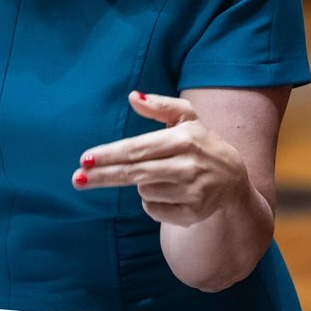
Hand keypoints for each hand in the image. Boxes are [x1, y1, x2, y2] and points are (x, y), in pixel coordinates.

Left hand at [72, 91, 252, 224]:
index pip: (138, 149)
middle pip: (134, 174)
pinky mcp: (192, 214)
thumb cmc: (202, 144)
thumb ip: (160, 106)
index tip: (85, 159)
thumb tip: (133, 97)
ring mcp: (192, 192)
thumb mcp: (187, 118)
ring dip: (143, 185)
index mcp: (184, 139)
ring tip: (165, 176)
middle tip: (77, 179)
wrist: (233, 180)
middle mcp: (188, 166)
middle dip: (103, 176)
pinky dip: (154, 203)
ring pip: (144, 191)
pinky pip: (154, 210)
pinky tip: (170, 193)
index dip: (109, 155)